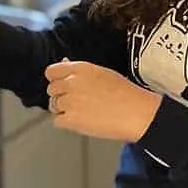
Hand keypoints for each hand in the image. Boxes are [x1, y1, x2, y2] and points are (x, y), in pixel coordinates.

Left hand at [45, 59, 161, 141]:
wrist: (136, 112)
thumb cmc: (126, 93)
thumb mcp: (102, 73)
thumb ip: (80, 71)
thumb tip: (65, 64)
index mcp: (80, 69)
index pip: (51, 71)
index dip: (56, 79)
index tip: (61, 84)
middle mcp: (71, 83)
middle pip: (51, 90)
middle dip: (60, 95)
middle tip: (75, 101)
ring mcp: (69, 102)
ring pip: (53, 106)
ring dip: (63, 110)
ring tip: (81, 112)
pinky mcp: (71, 120)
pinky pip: (57, 121)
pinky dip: (66, 123)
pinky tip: (80, 121)